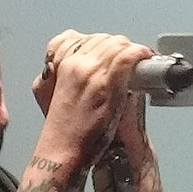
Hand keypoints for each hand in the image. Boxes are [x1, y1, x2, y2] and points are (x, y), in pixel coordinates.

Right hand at [32, 30, 152, 162]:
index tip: (105, 52)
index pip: (77, 38)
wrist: (64, 154)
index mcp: (60, 66)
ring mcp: (93, 72)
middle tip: (126, 58)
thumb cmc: (61, 133)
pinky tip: (145, 60)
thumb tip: (63, 66)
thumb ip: (54, 77)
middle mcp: (76, 64)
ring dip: (131, 50)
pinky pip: (129, 56)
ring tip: (138, 60)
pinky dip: (140, 54)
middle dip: (116, 46)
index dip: (95, 43)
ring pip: (117, 44)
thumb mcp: (47, 96)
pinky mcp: (109, 83)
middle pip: (102, 39)